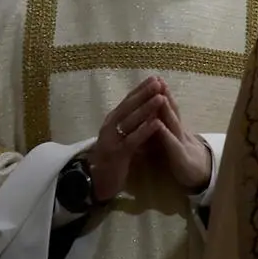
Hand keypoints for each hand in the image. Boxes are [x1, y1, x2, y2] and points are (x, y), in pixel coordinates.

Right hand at [88, 78, 169, 201]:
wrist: (96, 181)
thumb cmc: (112, 157)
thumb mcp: (121, 136)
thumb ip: (130, 123)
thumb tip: (146, 107)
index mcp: (112, 121)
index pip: (127, 101)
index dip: (140, 89)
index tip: (155, 78)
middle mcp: (110, 126)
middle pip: (128, 107)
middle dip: (144, 94)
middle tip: (158, 82)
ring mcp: (112, 139)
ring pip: (130, 121)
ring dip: (146, 108)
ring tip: (161, 98)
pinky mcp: (117, 153)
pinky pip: (133, 140)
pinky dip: (145, 130)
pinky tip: (157, 123)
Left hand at [146, 87, 213, 192]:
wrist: (200, 176)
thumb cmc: (181, 158)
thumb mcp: (170, 140)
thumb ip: (162, 129)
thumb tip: (150, 114)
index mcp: (174, 127)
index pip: (167, 108)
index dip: (160, 94)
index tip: (152, 78)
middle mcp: (179, 131)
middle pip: (171, 110)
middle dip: (164, 95)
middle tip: (158, 79)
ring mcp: (181, 142)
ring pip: (173, 123)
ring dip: (167, 109)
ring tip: (160, 95)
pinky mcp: (180, 157)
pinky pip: (172, 144)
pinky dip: (165, 133)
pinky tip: (158, 125)